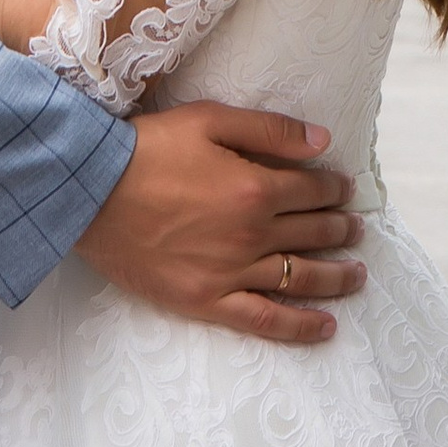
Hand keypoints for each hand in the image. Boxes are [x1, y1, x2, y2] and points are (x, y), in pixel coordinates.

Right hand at [76, 103, 364, 347]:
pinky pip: (265, 321)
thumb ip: (269, 130)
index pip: (312, 190)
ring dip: (336, 277)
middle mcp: (252, 235)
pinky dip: (301, 327)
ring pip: (300, 279)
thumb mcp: (208, 119)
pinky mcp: (207, 302)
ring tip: (356, 274)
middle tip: (355, 228)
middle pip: (313, 234)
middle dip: (340, 229)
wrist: (90, 192)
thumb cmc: (147, 149)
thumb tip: (322, 141)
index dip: (334, 189)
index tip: (344, 189)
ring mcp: (231, 273)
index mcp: (255, 188)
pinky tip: (326, 326)